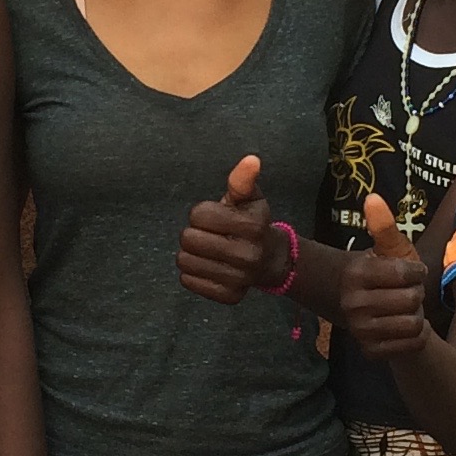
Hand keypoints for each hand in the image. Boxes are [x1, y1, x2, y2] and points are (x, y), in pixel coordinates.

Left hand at [176, 154, 282, 305]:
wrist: (270, 260)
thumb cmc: (252, 223)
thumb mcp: (250, 199)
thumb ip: (243, 180)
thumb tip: (251, 160)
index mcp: (252, 226)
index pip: (198, 215)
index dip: (202, 213)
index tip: (215, 217)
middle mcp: (247, 254)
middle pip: (188, 239)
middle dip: (194, 233)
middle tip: (209, 234)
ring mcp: (238, 278)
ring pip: (185, 261)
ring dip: (191, 253)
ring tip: (207, 250)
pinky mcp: (228, 296)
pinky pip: (188, 280)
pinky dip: (193, 272)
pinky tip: (208, 265)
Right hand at [336, 193, 429, 358]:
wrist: (373, 313)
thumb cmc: (386, 276)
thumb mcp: (390, 250)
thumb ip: (384, 226)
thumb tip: (372, 196)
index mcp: (356, 273)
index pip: (407, 274)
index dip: (415, 272)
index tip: (407, 273)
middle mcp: (352, 303)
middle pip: (412, 299)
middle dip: (416, 295)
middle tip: (403, 294)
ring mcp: (359, 329)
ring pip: (413, 323)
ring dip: (415, 316)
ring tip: (402, 310)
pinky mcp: (369, 351)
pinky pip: (411, 343)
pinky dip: (415, 337)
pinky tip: (402, 328)